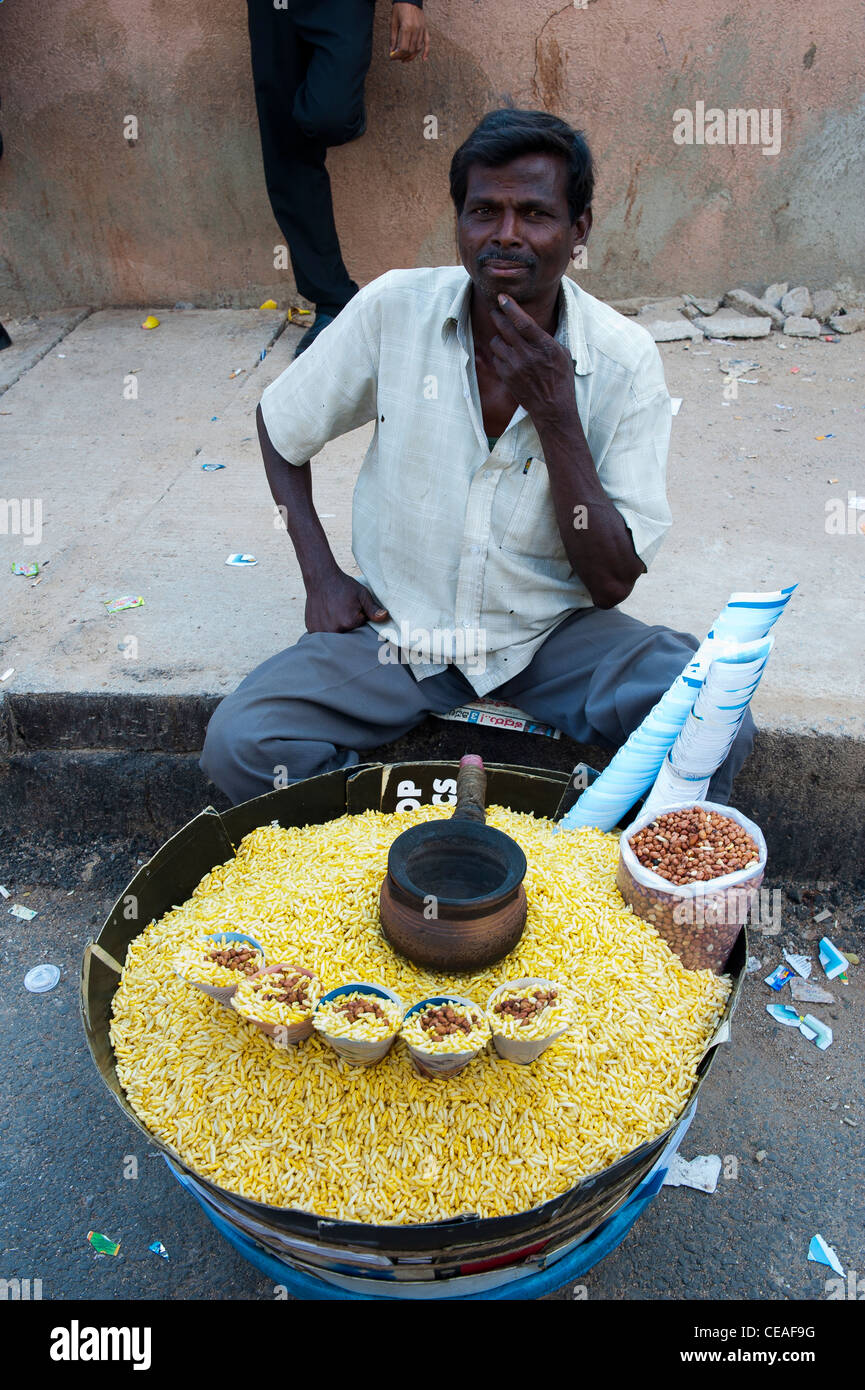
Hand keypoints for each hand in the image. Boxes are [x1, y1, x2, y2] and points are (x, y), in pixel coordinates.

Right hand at [304, 568, 389, 633]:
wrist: (321, 578)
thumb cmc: (343, 586)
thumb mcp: (362, 595)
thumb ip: (373, 609)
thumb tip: (385, 617)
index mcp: (349, 622)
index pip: (360, 629)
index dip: (359, 620)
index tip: (354, 610)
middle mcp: (334, 629)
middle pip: (347, 635)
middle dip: (348, 627)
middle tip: (343, 611)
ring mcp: (321, 630)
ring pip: (334, 636)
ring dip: (336, 629)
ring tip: (334, 613)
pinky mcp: (311, 629)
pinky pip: (322, 634)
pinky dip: (325, 628)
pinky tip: (325, 616)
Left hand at [390, 3, 429, 61]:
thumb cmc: (400, 8)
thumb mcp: (393, 22)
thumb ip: (393, 37)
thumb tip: (391, 51)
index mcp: (406, 27)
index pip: (403, 48)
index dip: (397, 55)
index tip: (392, 57)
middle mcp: (415, 29)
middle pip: (410, 50)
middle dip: (403, 57)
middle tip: (398, 59)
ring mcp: (421, 29)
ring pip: (418, 48)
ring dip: (412, 56)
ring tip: (405, 59)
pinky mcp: (425, 28)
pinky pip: (427, 42)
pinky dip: (426, 51)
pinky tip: (423, 59)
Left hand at [488, 294, 576, 429]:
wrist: (552, 407)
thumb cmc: (561, 379)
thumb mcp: (562, 354)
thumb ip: (545, 339)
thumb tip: (531, 325)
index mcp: (544, 346)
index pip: (523, 322)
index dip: (510, 307)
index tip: (502, 297)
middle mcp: (527, 355)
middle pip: (505, 328)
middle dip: (497, 315)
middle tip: (495, 310)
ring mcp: (515, 367)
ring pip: (497, 342)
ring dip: (499, 337)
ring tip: (504, 337)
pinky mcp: (507, 377)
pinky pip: (496, 358)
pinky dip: (499, 354)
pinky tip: (506, 356)